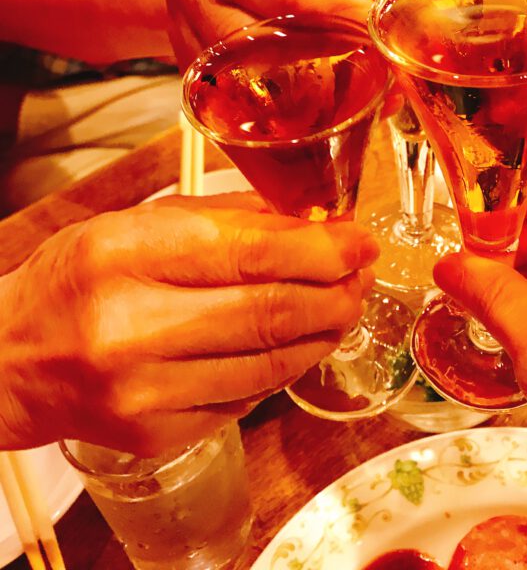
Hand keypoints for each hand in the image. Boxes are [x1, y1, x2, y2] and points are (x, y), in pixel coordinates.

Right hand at [0, 195, 376, 453]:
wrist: (12, 360)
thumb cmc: (80, 277)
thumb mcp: (140, 223)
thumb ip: (228, 220)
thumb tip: (314, 223)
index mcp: (126, 255)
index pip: (251, 253)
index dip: (322, 248)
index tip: (361, 239)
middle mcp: (132, 328)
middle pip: (272, 312)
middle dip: (337, 291)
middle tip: (363, 274)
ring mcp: (146, 392)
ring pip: (271, 362)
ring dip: (323, 331)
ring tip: (343, 304)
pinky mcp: (158, 435)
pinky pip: (249, 396)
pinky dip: (284, 365)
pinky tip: (297, 341)